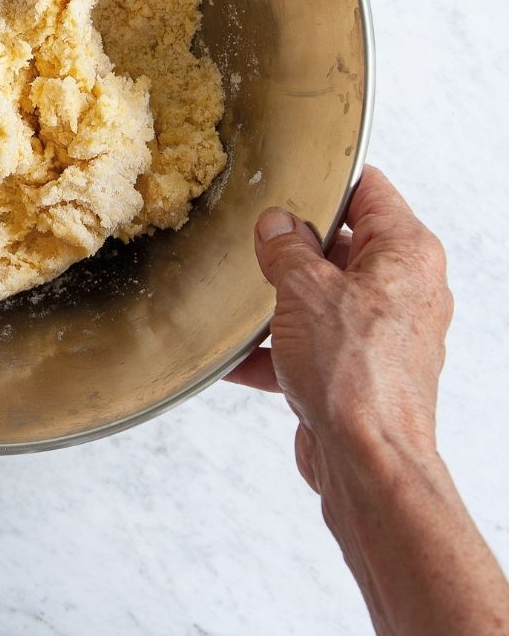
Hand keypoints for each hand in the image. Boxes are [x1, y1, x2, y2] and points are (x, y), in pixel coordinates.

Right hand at [227, 166, 452, 492]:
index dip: (327, 180)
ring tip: (240, 299)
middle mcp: (403, 292)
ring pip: (322, 298)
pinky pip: (311, 345)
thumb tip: (276, 226)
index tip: (289, 176)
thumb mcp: (303, 289)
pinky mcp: (357, 372)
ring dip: (279, 302)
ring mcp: (381, 335)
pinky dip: (275, 349)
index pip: (370, 191)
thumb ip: (285, 248)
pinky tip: (233, 357)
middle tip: (254, 241)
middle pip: (342, 246)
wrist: (366, 463)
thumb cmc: (354, 376)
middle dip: (293, 247)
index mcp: (405, 255)